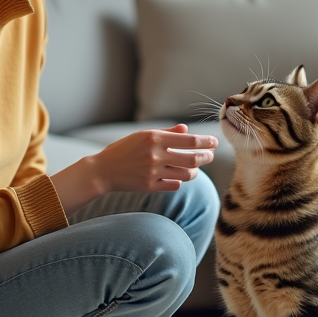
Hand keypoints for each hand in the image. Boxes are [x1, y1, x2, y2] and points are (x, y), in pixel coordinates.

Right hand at [95, 124, 216, 191]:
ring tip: (196, 167)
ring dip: (195, 171)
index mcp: (154, 139)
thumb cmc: (123, 150)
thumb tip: (186, 130)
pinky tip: (179, 177)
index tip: (214, 142)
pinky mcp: (149, 186)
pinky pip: (174, 185)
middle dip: (205, 157)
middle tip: (210, 156)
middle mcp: (155, 155)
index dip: (206, 142)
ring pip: (186, 174)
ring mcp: (153, 172)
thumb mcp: (142, 135)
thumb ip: (166, 133)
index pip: (189, 141)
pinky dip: (180, 181)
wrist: (103, 170)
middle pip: (192, 159)